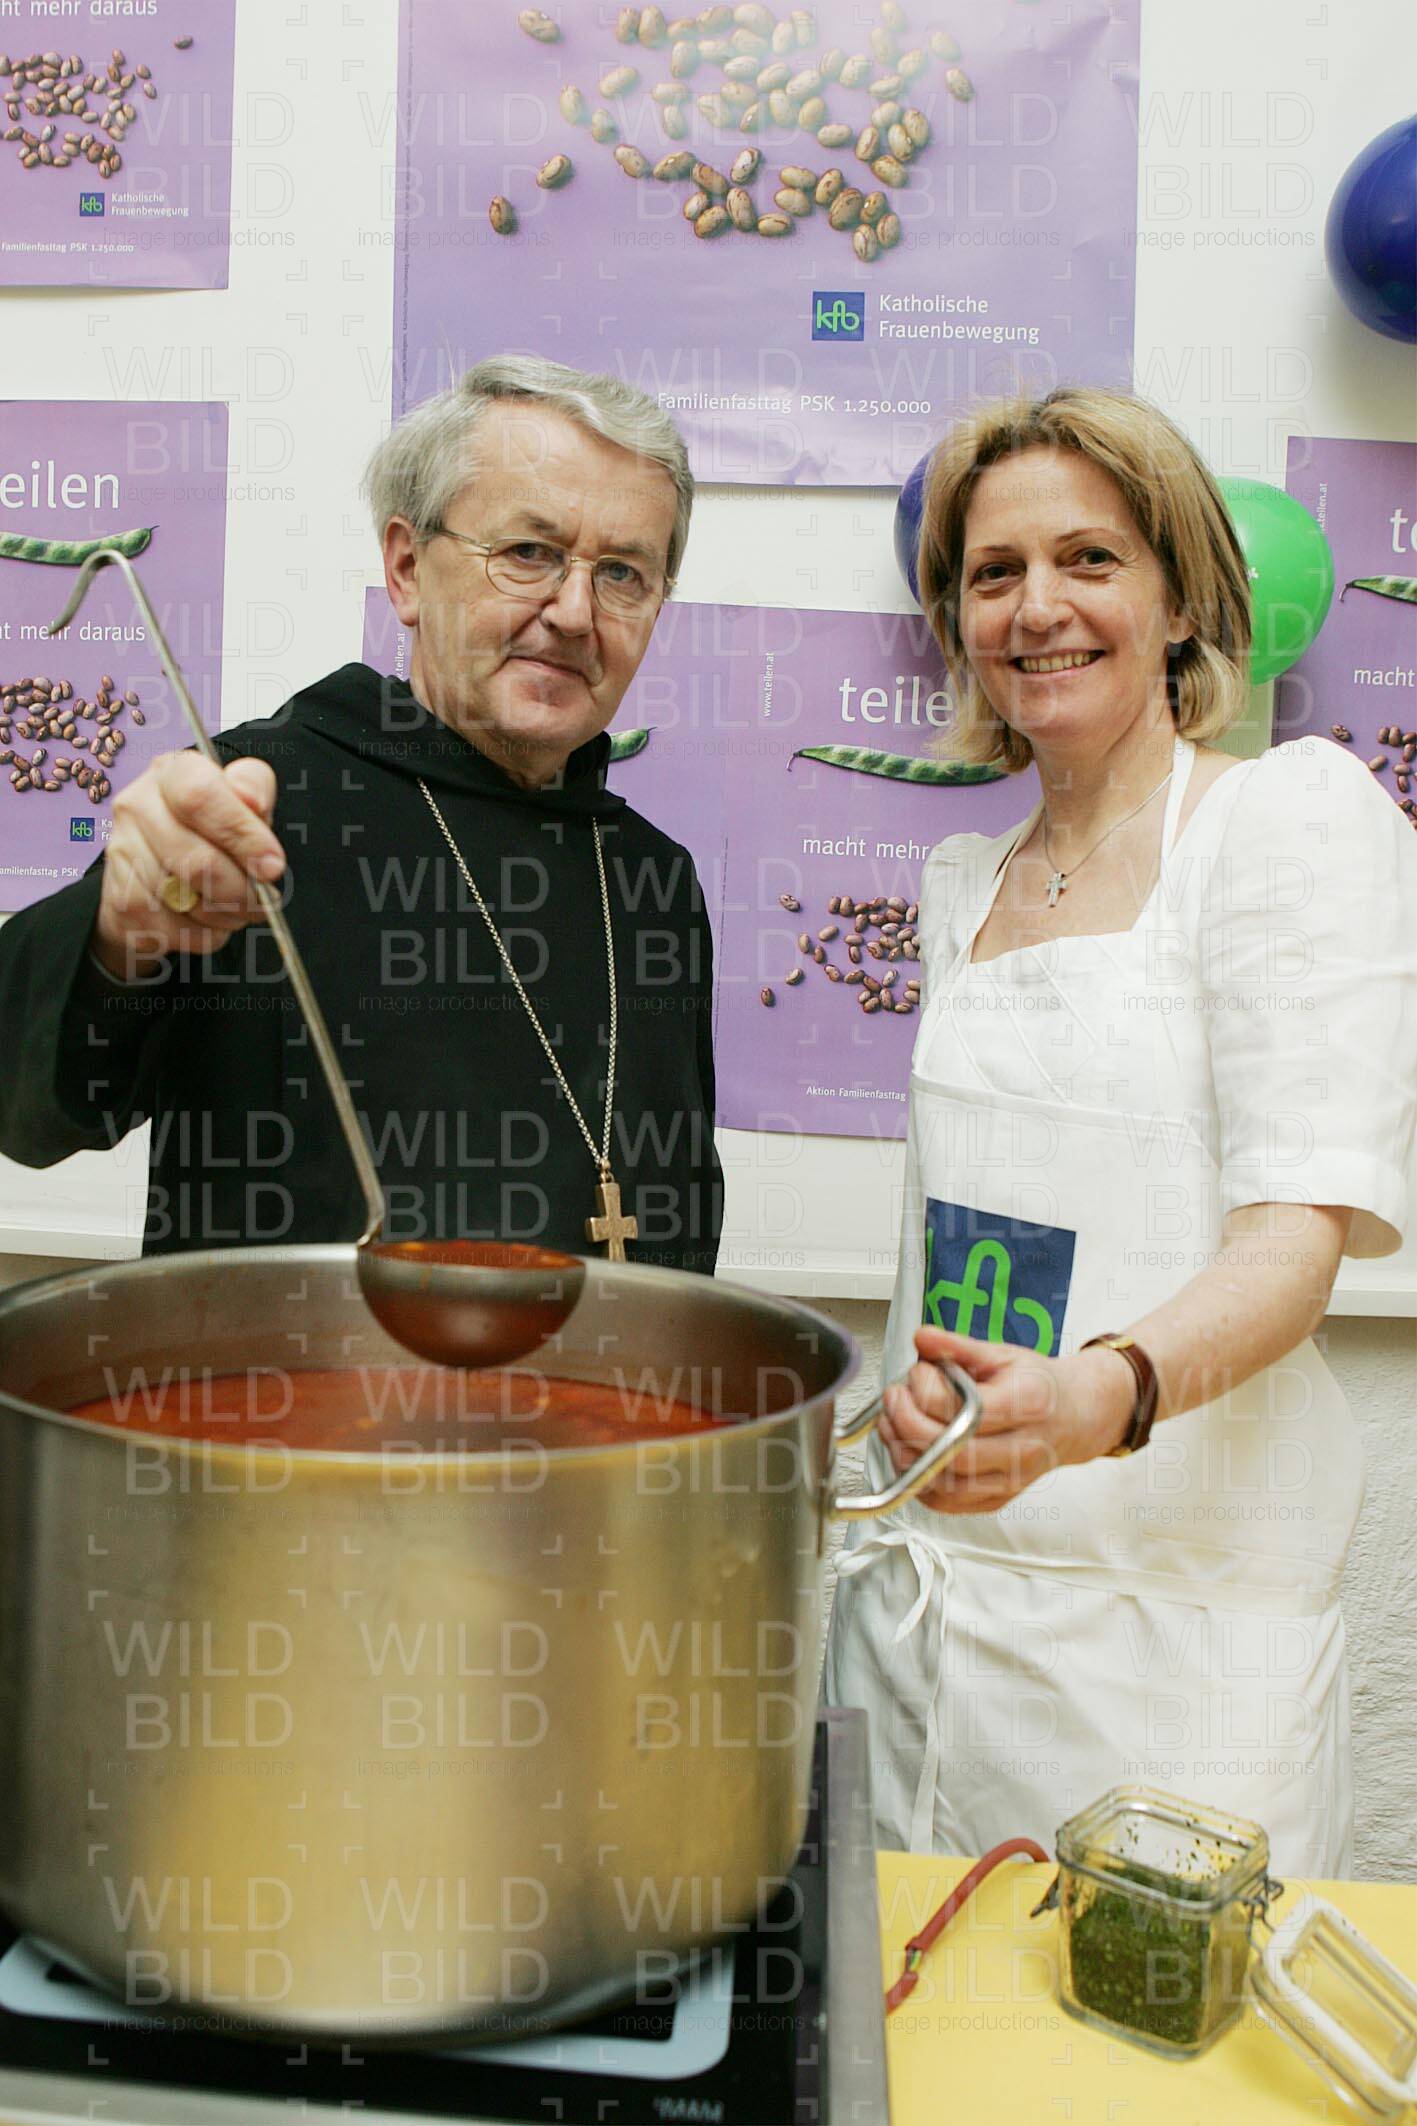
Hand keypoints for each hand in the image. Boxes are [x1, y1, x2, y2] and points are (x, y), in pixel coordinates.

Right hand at [92, 752, 283, 979]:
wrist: (164, 869)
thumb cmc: (212, 829)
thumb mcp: (243, 800)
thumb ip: (253, 789)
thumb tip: (253, 801)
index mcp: (171, 772)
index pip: (200, 797)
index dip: (242, 835)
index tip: (272, 866)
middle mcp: (137, 805)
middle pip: (195, 859)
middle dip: (241, 891)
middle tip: (263, 901)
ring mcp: (121, 852)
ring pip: (183, 900)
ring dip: (224, 915)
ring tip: (236, 908)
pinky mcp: (119, 899)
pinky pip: (172, 929)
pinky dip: (203, 934)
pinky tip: (209, 920)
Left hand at [877, 1325, 1136, 1513]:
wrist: (1073, 1418)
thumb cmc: (1037, 1386)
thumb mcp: (1001, 1354)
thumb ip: (958, 1346)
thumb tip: (921, 1338)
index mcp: (1027, 1405)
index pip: (964, 1411)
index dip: (926, 1391)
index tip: (917, 1371)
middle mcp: (1021, 1451)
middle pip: (948, 1452)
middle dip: (906, 1422)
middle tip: (894, 1397)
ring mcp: (1009, 1482)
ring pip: (941, 1483)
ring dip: (903, 1451)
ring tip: (896, 1421)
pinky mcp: (994, 1500)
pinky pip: (945, 1502)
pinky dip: (917, 1478)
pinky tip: (911, 1448)